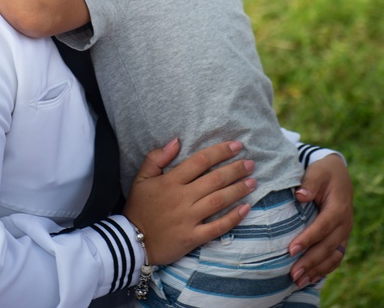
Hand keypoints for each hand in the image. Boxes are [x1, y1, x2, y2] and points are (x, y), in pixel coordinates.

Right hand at [123, 139, 256, 265]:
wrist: (130, 242)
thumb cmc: (138, 208)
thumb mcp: (140, 179)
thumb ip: (156, 158)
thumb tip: (176, 141)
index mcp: (170, 182)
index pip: (200, 161)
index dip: (220, 152)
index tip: (236, 145)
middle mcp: (182, 198)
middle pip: (214, 180)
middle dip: (235, 169)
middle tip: (251, 163)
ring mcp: (188, 219)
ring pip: (219, 200)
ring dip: (238, 190)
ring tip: (252, 181)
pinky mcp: (192, 237)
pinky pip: (217, 227)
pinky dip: (233, 218)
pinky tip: (246, 208)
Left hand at [287, 154, 352, 287]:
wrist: (339, 174)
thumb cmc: (324, 173)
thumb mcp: (318, 171)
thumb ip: (310, 182)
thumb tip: (300, 195)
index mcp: (339, 207)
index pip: (323, 226)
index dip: (308, 239)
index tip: (291, 249)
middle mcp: (345, 223)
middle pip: (328, 246)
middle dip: (310, 261)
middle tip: (293, 273)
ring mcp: (344, 233)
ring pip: (333, 256)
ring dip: (316, 270)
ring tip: (298, 281)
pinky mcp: (340, 238)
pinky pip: (335, 258)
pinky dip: (324, 270)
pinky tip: (310, 279)